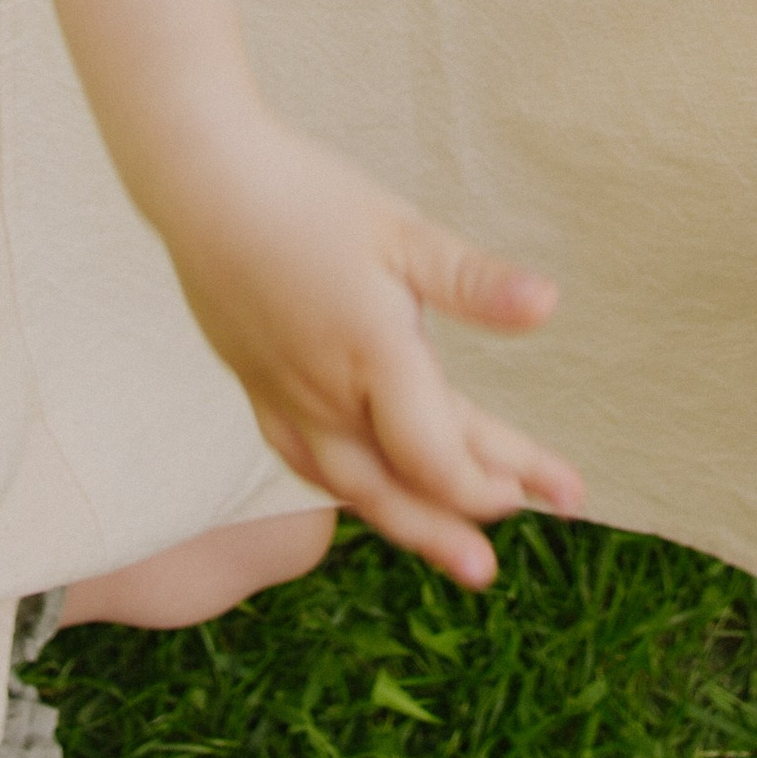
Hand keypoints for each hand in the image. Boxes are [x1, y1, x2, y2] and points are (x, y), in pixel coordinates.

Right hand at [152, 107, 582, 589]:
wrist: (203, 183)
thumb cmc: (309, 198)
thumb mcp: (402, 231)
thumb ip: (473, 281)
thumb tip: (549, 303)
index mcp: (373, 356)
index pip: (439, 457)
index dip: (498, 480)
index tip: (553, 489)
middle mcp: (326, 394)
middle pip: (396, 490)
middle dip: (449, 531)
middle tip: (489, 574)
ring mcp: (285, 398)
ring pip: (349, 485)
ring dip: (403, 521)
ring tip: (448, 547)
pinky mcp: (258, 387)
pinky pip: (306, 462)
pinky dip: (348, 488)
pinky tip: (369, 492)